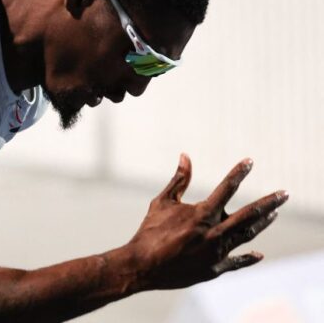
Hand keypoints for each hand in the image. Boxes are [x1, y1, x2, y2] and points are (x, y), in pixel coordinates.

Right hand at [127, 153, 287, 289]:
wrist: (142, 266)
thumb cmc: (149, 231)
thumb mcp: (162, 202)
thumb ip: (179, 180)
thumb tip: (185, 156)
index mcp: (201, 214)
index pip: (227, 188)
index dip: (239, 173)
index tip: (250, 162)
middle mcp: (214, 233)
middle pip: (250, 214)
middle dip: (269, 203)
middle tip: (285, 194)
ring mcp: (216, 252)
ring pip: (247, 235)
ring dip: (262, 224)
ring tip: (273, 214)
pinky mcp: (214, 269)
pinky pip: (237, 262)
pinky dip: (249, 258)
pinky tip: (258, 254)